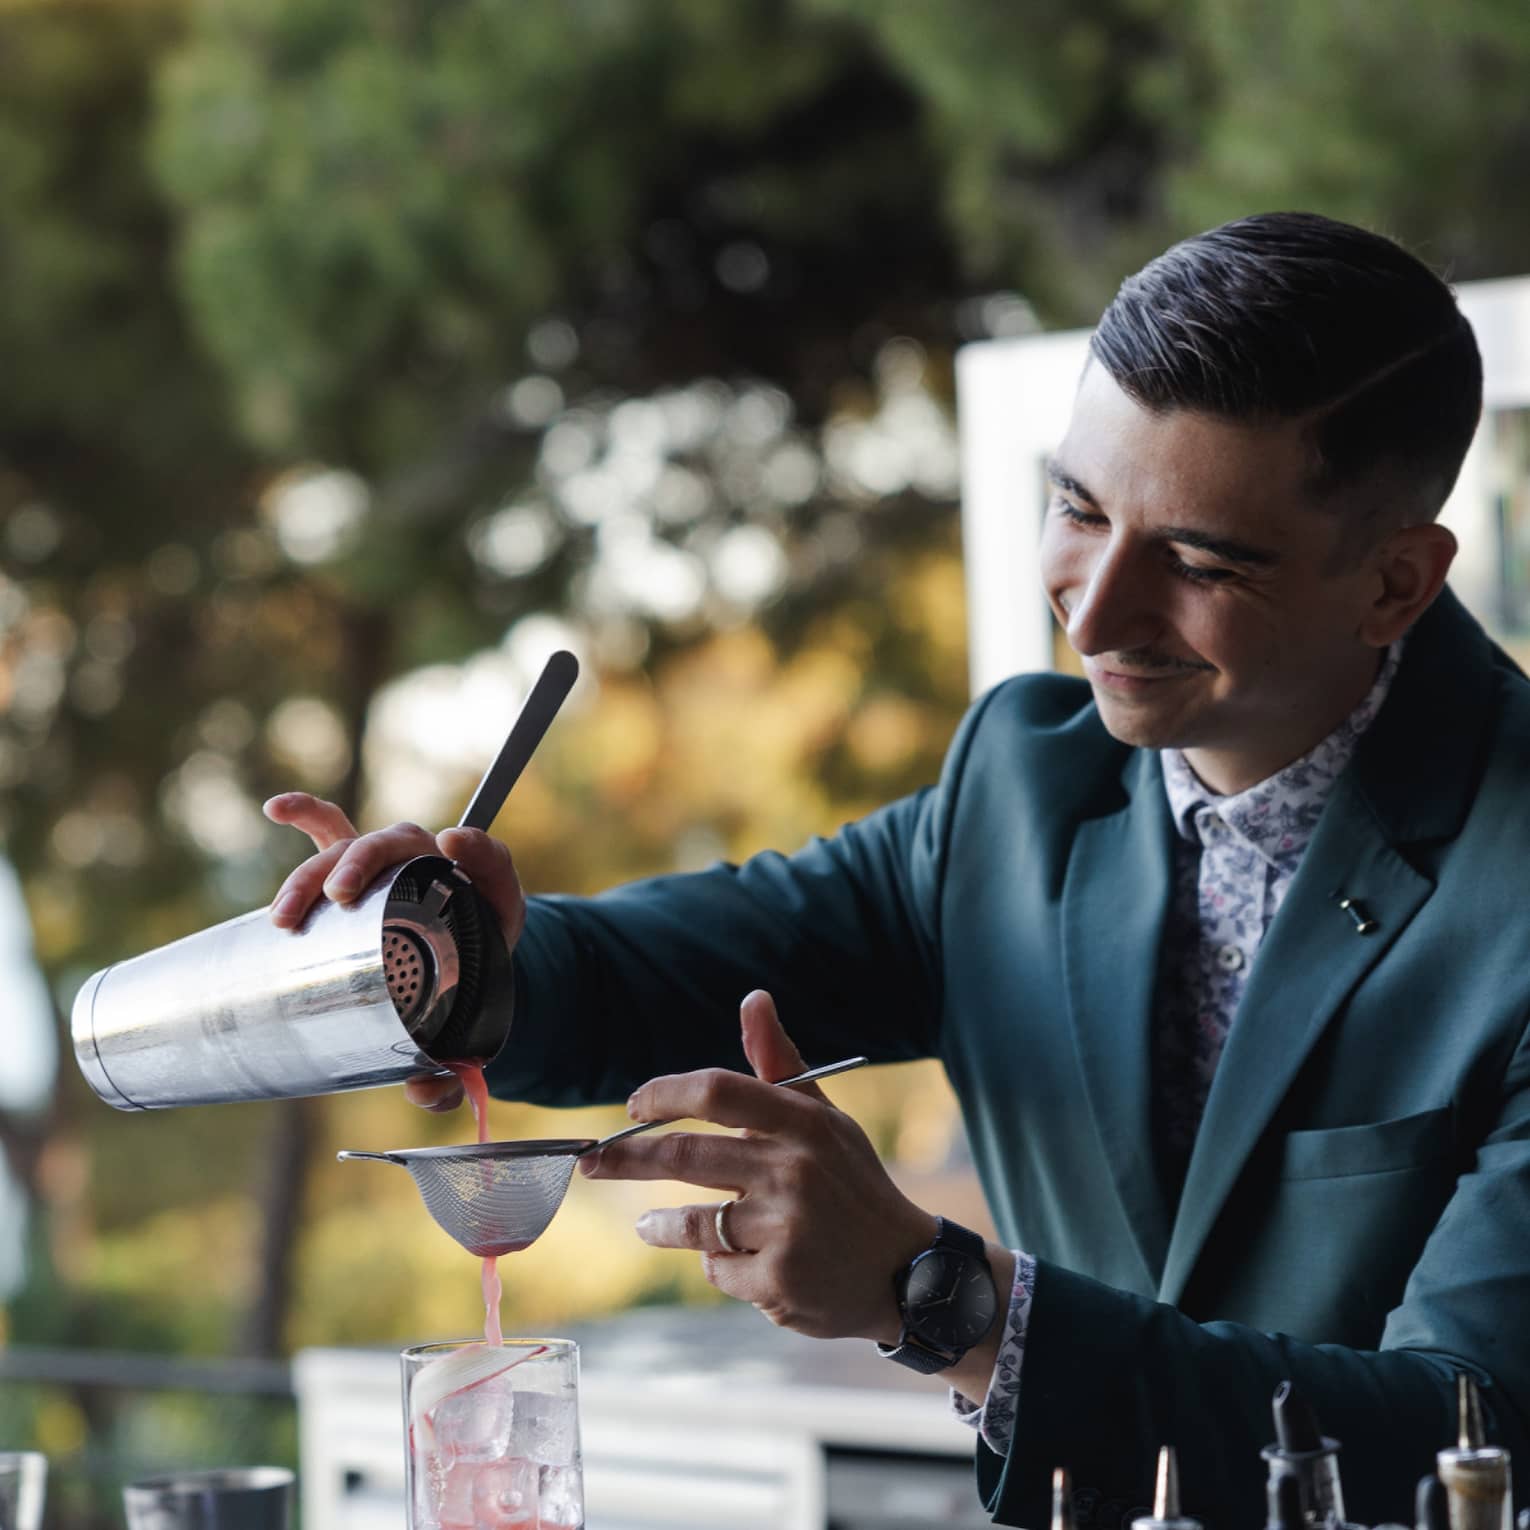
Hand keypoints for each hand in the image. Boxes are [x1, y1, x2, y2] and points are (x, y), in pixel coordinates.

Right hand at [262, 791, 527, 1112]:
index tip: (454, 846)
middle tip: (339, 895)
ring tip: (288, 913)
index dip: (476, 851)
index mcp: (480, 896)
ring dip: (319, 869)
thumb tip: (422, 1089)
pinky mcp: (355, 873)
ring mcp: (392, 865)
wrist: (454, 978)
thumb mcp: (473, 1031)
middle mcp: (435, 867)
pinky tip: (275, 808)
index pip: (488, 860)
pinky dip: (305, 813)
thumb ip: (456, 1069)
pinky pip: (330, 830)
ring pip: (357, 845)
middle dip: (365, 860)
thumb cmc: (463, 1000)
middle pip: (403, 843)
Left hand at [578, 990, 938, 1342]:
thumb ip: (780, 1063)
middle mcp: (795, 1170)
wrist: (909, 1273)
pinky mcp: (778, 1282)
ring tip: (648, 1222)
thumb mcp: (825, 1120)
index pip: (717, 1091)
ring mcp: (786, 1229)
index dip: (665, 1094)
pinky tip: (743, 1262)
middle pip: (684, 1157)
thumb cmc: (853, 1185)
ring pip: (692, 1223)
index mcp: (804, 1123)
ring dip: (660, 1224)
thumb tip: (753, 997)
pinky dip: (718, 1265)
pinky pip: (718, 1269)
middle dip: (626, 1160)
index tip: (632, 1105)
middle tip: (593, 1164)